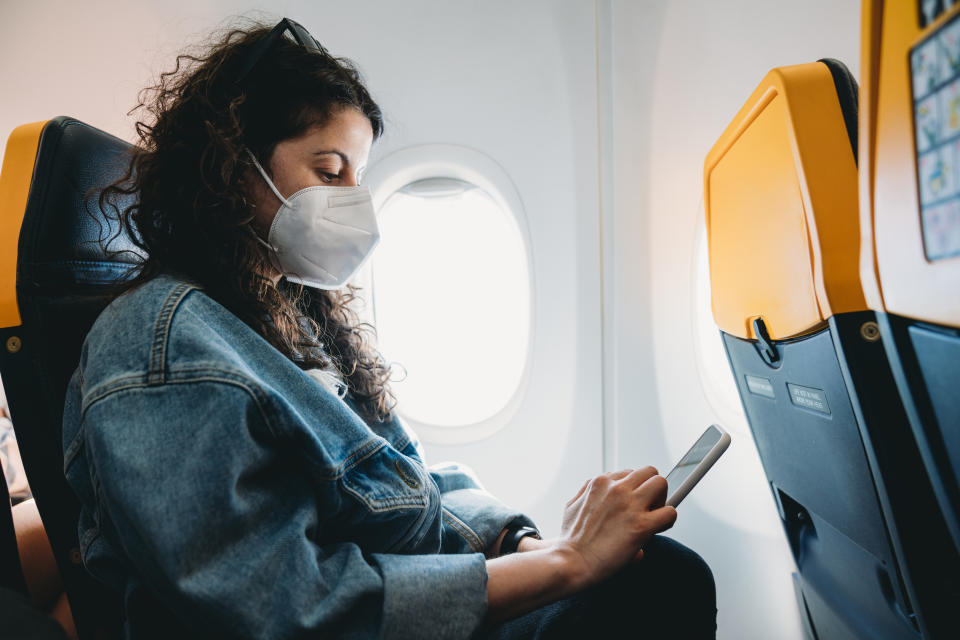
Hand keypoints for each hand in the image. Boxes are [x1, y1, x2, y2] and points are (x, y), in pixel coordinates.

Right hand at [555, 467, 676, 589]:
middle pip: (649, 472)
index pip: (629, 473)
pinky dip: (668, 520)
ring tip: (653, 516)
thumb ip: (587, 494)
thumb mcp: (572, 505)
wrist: (571, 562)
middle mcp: (617, 489)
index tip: (632, 504)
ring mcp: (630, 506)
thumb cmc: (570, 540)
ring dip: (661, 500)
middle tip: (647, 507)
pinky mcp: (641, 526)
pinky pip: (670, 512)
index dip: (634, 490)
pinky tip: (658, 529)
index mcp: (600, 482)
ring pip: (661, 484)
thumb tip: (601, 499)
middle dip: (651, 489)